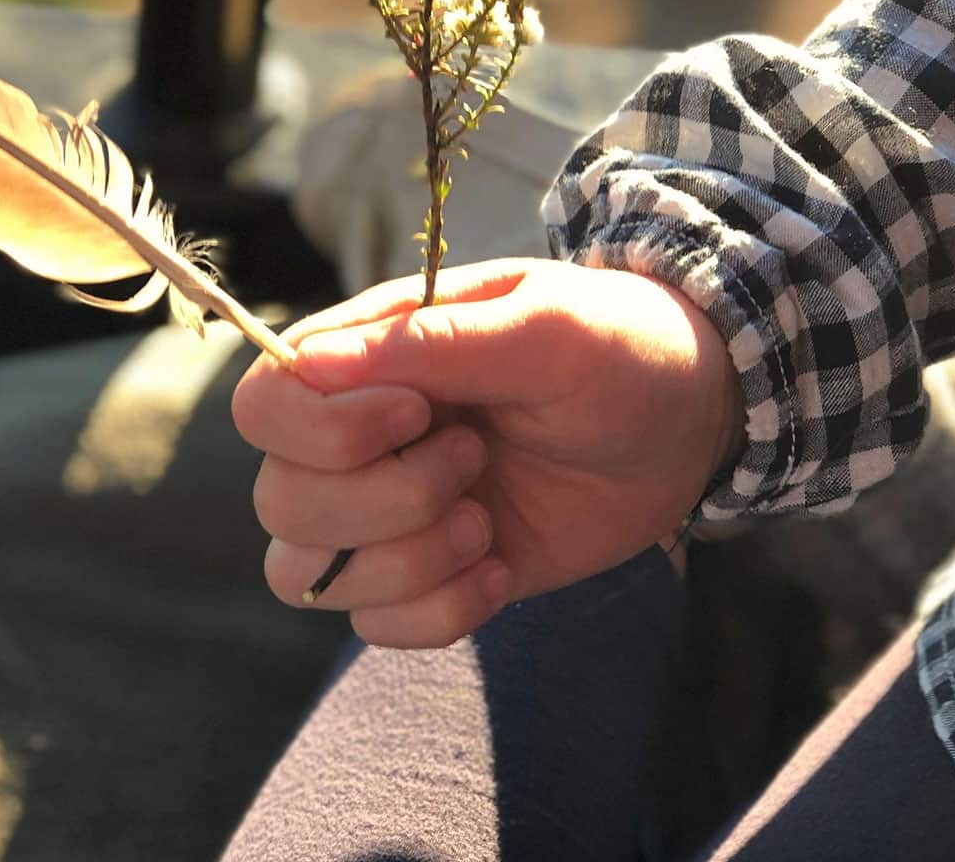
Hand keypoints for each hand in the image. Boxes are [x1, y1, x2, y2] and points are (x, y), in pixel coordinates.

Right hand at [232, 257, 741, 647]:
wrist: (691, 421)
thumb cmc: (619, 347)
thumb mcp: (546, 329)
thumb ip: (434, 345)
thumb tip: (309, 363)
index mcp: (368, 354)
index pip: (262, 405)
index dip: (323, 431)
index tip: (419, 415)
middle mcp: (356, 435)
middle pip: (279, 501)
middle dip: (384, 500)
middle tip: (475, 461)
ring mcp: (387, 510)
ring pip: (308, 576)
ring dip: (406, 562)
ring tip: (485, 522)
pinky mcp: (427, 571)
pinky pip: (374, 625)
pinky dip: (439, 611)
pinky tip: (501, 568)